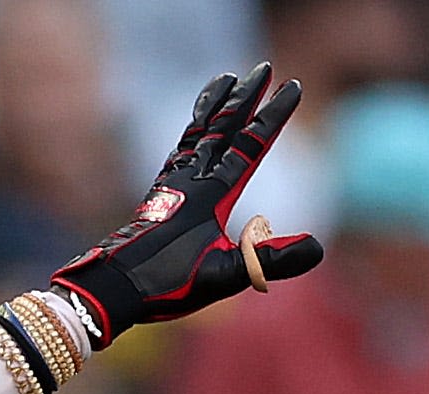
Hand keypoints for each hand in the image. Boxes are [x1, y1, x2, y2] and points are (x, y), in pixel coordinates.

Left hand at [51, 65, 320, 341]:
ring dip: (215, 106)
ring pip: (197, 134)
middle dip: (244, 98)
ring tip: (226, 79)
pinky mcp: (157, 196)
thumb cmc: (166, 285)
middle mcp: (190, 181)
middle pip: (222, 128)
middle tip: (264, 67)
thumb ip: (268, 260)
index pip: (249, 145)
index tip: (292, 86)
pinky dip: (191, 131)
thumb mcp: (224, 277)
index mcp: (211, 194)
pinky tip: (195, 130)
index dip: (272, 116)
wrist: (111, 290)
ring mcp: (171, 186)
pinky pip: (178, 151)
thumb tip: (317, 248)